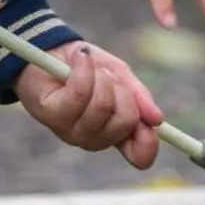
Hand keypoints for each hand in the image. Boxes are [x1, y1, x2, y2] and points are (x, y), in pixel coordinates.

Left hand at [13, 42, 165, 169]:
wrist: (48, 48)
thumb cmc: (86, 66)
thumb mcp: (120, 75)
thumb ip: (138, 96)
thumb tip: (157, 119)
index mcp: (114, 133)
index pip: (138, 156)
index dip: (149, 143)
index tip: (153, 121)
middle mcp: (93, 138)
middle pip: (123, 122)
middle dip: (123, 90)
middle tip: (109, 74)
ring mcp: (71, 131)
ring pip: (101, 106)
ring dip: (101, 76)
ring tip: (90, 65)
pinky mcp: (52, 115)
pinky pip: (79, 93)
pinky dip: (83, 69)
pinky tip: (79, 58)